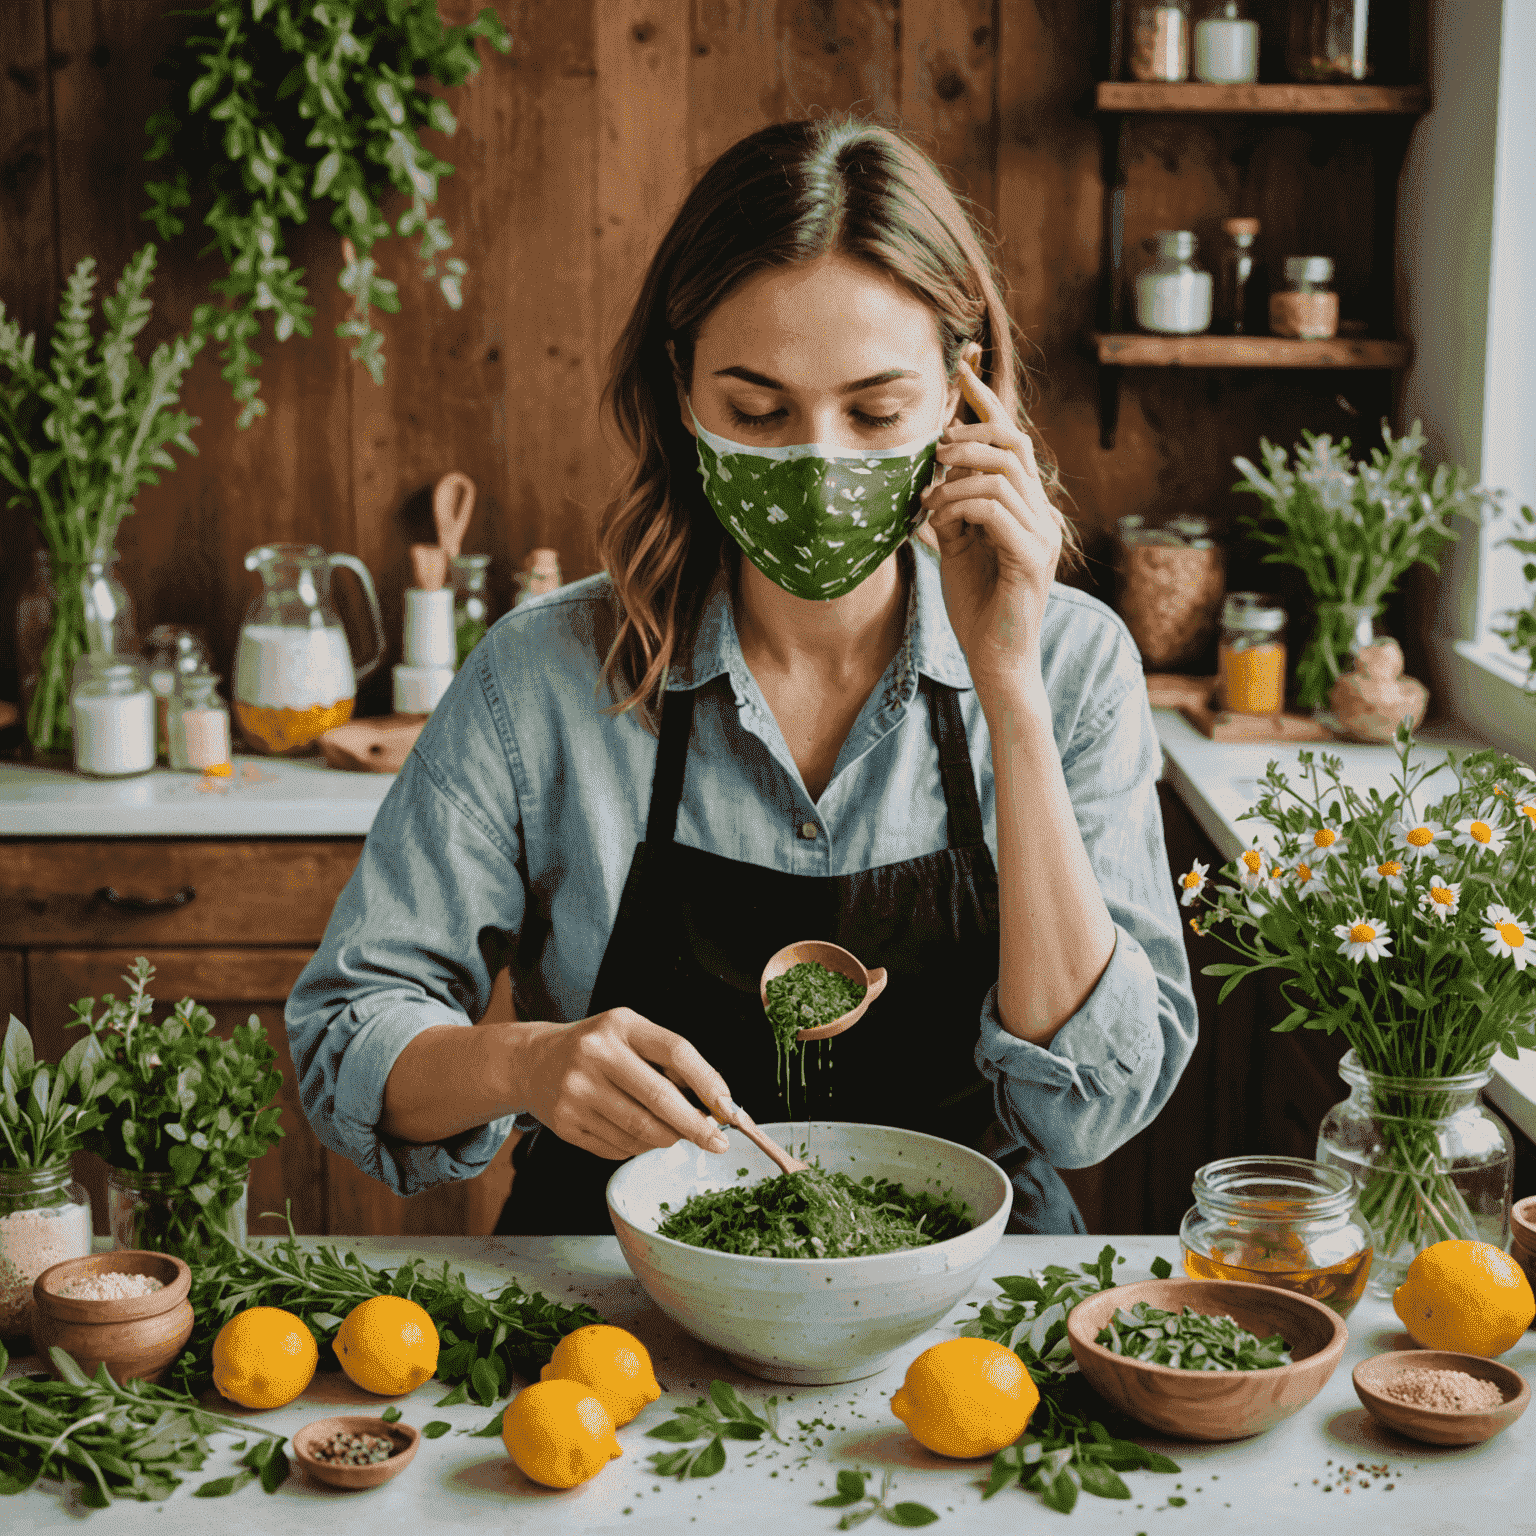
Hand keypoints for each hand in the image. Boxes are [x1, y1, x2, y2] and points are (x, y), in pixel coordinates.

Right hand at [514, 1008, 732, 1159]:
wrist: (534, 1062)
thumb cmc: (598, 1048)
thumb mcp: (631, 1035)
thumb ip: (671, 1063)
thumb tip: (714, 1105)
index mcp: (620, 1026)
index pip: (675, 1051)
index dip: (708, 1081)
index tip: (728, 1107)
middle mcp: (595, 1055)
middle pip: (659, 1099)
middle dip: (696, 1126)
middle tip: (717, 1141)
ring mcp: (576, 1092)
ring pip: (641, 1131)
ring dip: (669, 1139)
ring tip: (678, 1135)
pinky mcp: (565, 1124)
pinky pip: (618, 1147)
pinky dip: (639, 1147)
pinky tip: (640, 1136)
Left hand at [920, 359, 1063, 701]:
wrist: (996, 661)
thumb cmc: (976, 607)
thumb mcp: (956, 547)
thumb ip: (951, 510)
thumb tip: (932, 477)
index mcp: (1027, 508)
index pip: (1012, 441)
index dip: (986, 403)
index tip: (961, 370)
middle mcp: (1042, 515)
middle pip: (1014, 445)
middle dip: (969, 434)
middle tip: (935, 449)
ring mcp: (1042, 535)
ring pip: (1001, 474)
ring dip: (956, 477)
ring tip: (929, 500)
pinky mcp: (1031, 558)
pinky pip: (994, 509)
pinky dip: (960, 505)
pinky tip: (938, 520)